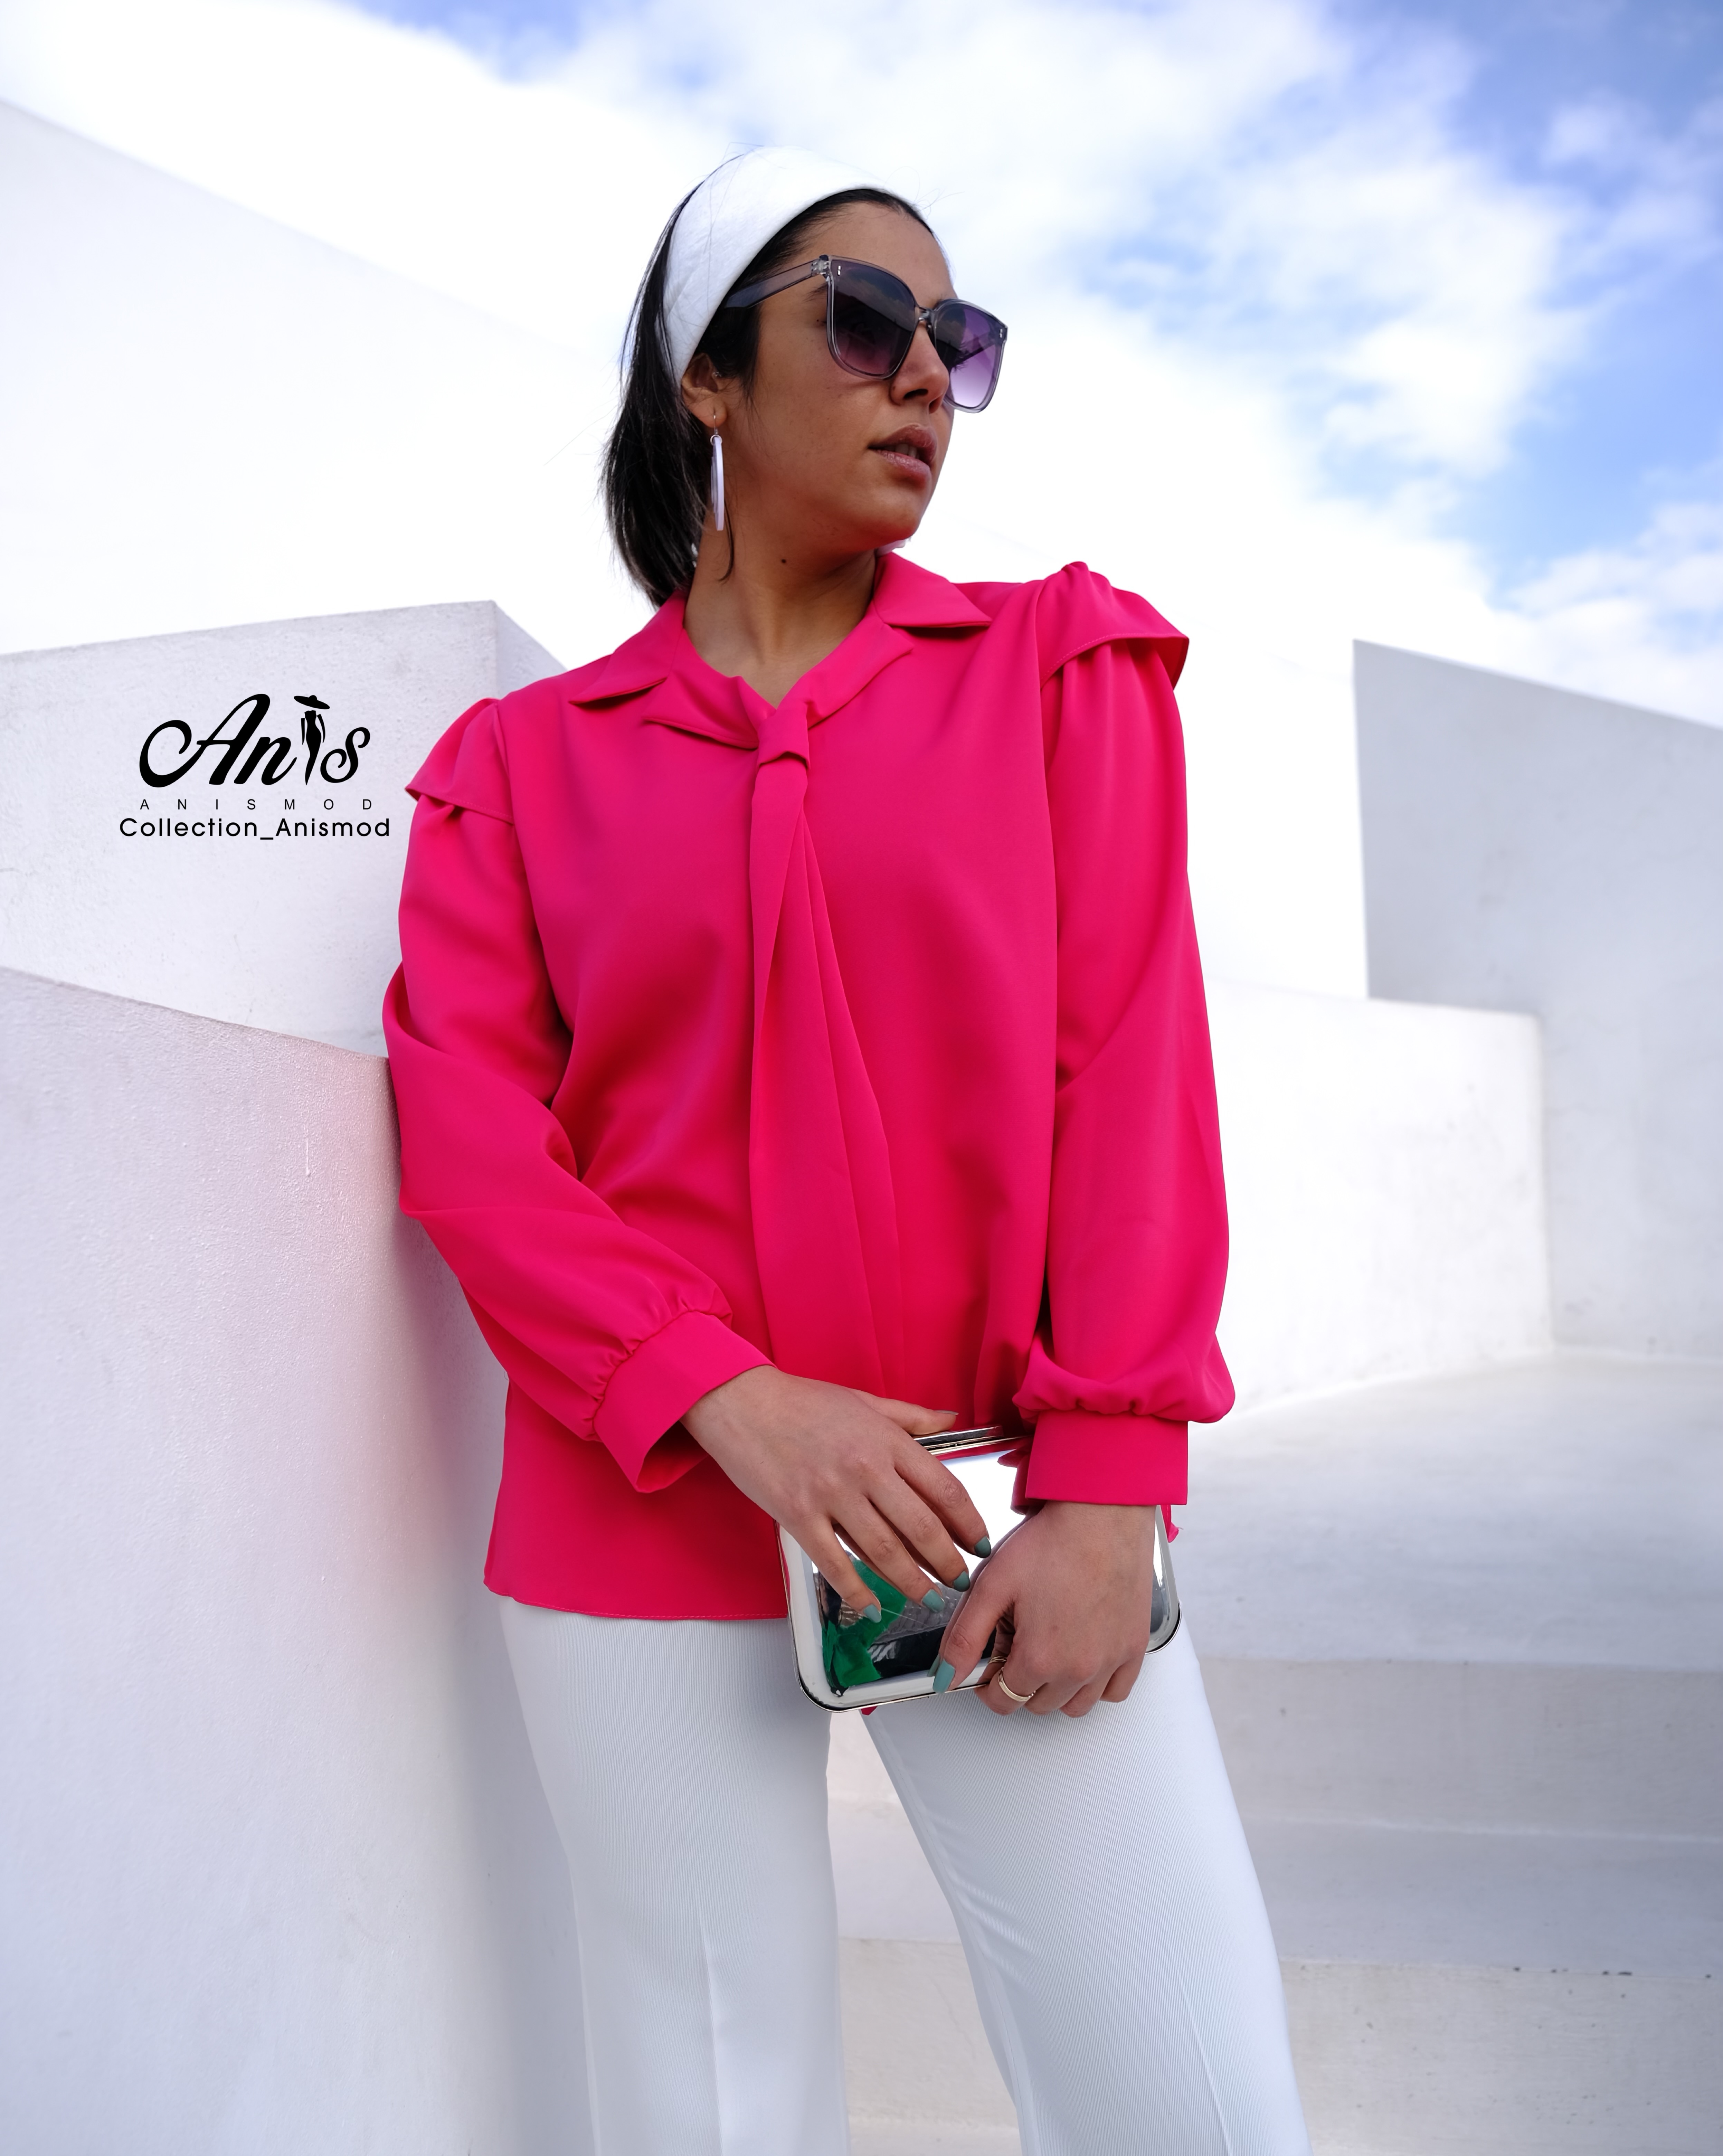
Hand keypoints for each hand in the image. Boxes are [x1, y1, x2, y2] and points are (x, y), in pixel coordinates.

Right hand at [682, 1367, 988, 1616]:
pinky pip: (834, 1562)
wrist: (742, 1403)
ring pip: (883, 1551)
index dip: (968, 1521)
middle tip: (960, 1580)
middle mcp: (865, 1469)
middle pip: (921, 1527)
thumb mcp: (864, 1400)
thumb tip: (951, 1419)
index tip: (980, 1542)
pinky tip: (871, 1605)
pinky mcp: (798, 1516)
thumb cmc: (802, 1400)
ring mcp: (831, 1495)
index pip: (943, 1488)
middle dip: (947, 1561)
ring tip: (928, 1598)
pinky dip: (855, 1588)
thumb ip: (910, 1416)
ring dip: (911, 1582)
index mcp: (886, 1441)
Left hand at [938, 1501, 1158, 1718]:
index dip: (987, 1684)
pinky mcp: (1134, 1647)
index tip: (988, 1663)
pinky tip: (1083, 1656)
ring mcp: (1111, 1661)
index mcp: (1041, 1658)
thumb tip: (946, 1677)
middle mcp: (1080, 1668)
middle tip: (1017, 1641)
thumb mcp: (992, 1585)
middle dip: (1019, 1680)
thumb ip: (965, 1638)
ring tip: (1048, 1647)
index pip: (1003, 1699)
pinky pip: (1116, 1691)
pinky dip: (1097, 1684)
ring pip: (1076, 1705)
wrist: (1103, 1513)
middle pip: (1037, 1704)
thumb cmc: (1054, 1541)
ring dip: (1056, 1689)